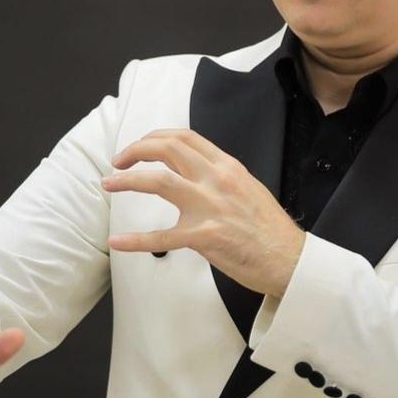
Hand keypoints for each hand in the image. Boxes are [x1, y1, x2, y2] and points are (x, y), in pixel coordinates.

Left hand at [101, 130, 305, 297]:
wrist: (289, 259)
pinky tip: (117, 242)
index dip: (155, 137)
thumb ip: (219, 176)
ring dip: (127, 180)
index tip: (140, 147)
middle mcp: (217, 180)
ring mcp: (210, 208)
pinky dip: (135, 240)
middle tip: (118, 161)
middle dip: (135, 150)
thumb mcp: (247, 188)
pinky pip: (162, 237)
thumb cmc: (268, 229)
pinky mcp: (205, 237)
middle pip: (167, 149)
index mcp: (227, 167)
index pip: (184, 137)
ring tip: (108, 183)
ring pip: (158, 181)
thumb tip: (192, 171)